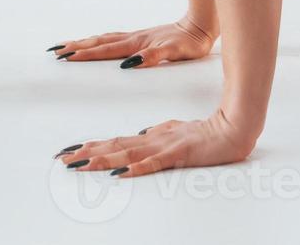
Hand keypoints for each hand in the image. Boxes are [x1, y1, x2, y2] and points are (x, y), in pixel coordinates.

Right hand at [47, 14, 216, 68]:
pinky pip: (114, 40)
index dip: (85, 54)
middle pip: (99, 42)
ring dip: (85, 42)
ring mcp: (137, 37)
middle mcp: (134, 39)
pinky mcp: (143, 38)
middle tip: (55, 50)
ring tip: (68, 46)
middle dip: (77, 47)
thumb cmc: (190, 42)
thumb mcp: (174, 52)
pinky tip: (99, 44)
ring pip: (105, 39)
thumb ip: (153, 57)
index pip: (106, 50)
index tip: (65, 56)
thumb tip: (129, 64)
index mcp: (137, 44)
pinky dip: (101, 42)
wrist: (202, 25)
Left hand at [55, 110, 257, 176]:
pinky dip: (137, 168)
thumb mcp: (179, 131)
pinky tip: (121, 173)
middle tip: (63, 158)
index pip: (118, 142)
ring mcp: (167, 146)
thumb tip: (140, 134)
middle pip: (116, 147)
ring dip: (104, 159)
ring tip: (82, 164)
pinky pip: (155, 163)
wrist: (236, 127)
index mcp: (153, 136)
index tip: (71, 150)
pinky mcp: (181, 153)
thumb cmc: (210, 131)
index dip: (94, 146)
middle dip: (88, 153)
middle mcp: (155, 139)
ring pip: (130, 154)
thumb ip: (160, 132)